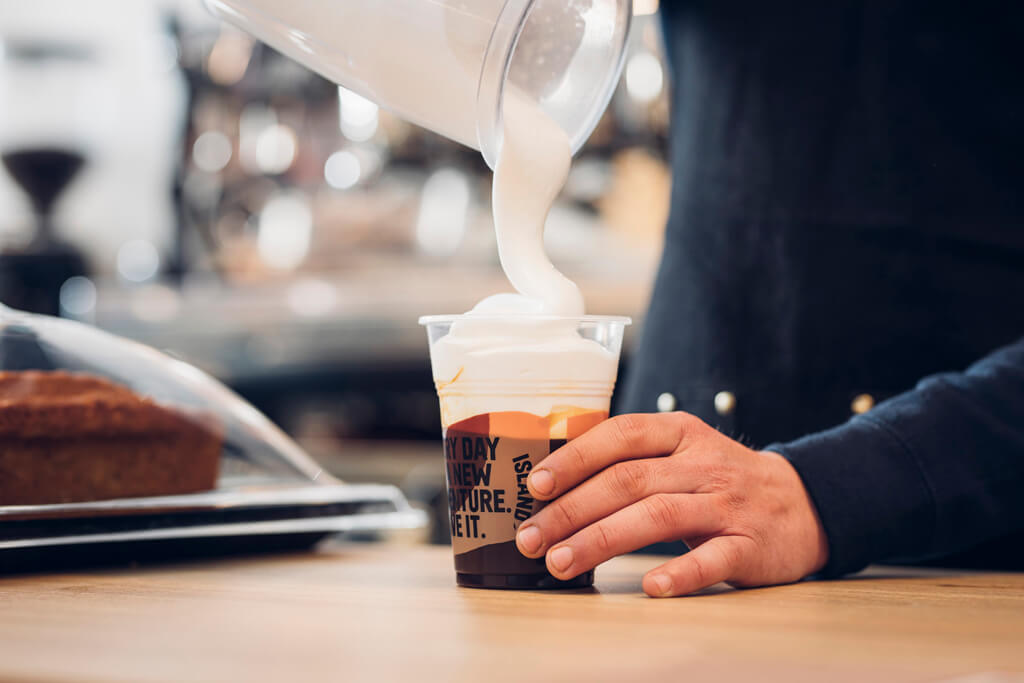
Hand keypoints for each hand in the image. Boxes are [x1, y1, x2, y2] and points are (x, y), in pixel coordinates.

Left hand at [514, 412, 828, 596]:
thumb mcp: (682, 453)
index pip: (620, 436)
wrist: (805, 503)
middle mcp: (702, 464)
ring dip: (604, 539)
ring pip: (659, 516)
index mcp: (680, 434)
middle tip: (533, 539)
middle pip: (629, 481)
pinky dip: (681, 572)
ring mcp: (727, 503)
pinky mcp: (750, 544)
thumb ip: (633, 460)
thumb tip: (555, 482)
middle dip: (572, 509)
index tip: (536, 485)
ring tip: (563, 562)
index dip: (575, 458)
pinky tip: (650, 585)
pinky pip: (713, 559)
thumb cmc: (721, 481)